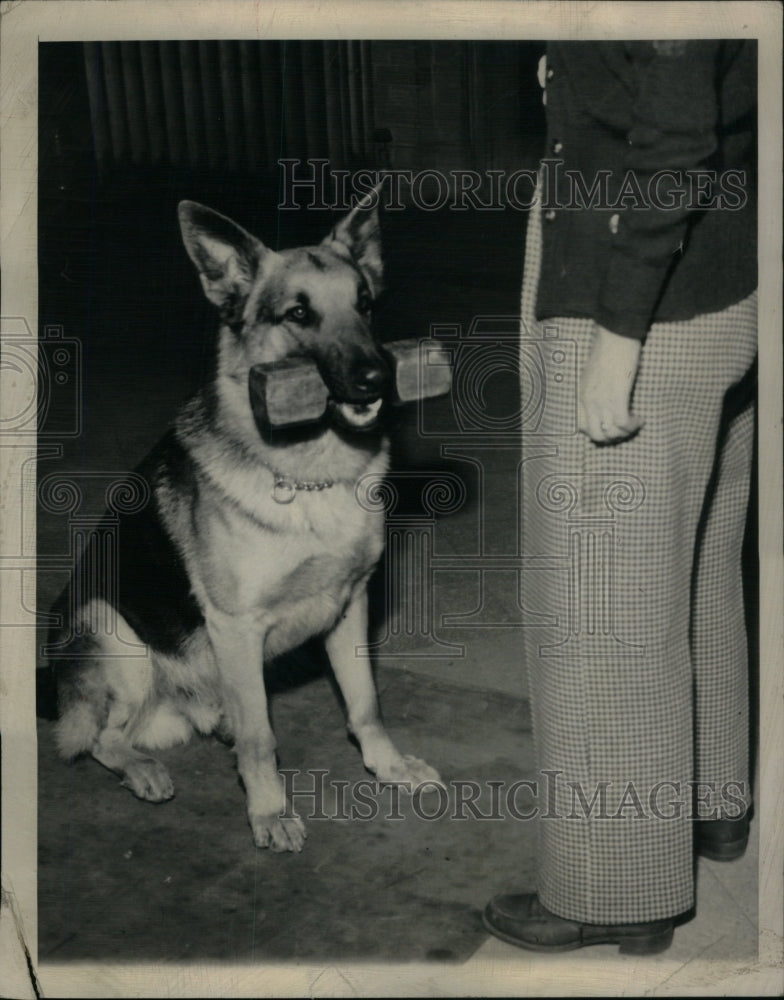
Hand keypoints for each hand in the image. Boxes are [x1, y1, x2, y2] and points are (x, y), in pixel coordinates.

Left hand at [578, 324, 643, 443]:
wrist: (615, 334)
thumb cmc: (608, 349)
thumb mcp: (593, 373)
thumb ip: (594, 389)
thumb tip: (604, 400)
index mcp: (580, 394)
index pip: (580, 427)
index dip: (596, 431)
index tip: (609, 426)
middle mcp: (588, 400)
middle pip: (596, 435)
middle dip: (612, 438)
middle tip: (624, 430)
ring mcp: (601, 399)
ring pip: (610, 432)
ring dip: (625, 433)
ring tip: (634, 424)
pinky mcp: (617, 396)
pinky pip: (623, 423)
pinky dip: (633, 426)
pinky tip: (640, 420)